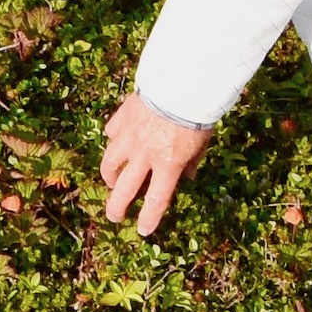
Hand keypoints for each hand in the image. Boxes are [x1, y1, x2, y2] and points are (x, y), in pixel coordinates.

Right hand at [100, 93, 211, 236]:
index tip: (143, 230)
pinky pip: (112, 134)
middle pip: (125, 189)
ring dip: (109, 176)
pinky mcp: (122, 118)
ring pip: (110, 163)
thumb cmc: (197, 112)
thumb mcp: (202, 142)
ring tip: (110, 181)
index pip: (156, 201)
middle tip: (114, 216)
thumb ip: (192, 162)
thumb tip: (186, 176)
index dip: (148, 219)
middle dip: (117, 207)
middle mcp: (145, 155)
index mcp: (168, 164)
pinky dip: (113, 140)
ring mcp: (130, 137)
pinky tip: (116, 141)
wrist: (181, 81)